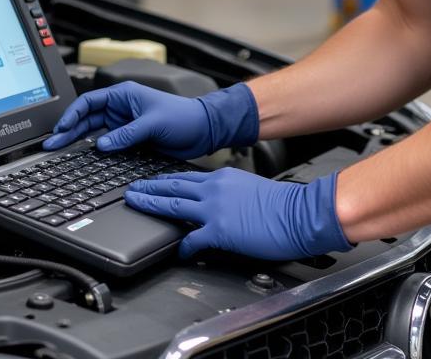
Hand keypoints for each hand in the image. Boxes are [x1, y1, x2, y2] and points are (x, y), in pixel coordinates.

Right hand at [42, 81, 257, 159]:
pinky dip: (95, 150)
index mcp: (124, 95)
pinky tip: (83, 157)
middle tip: (52, 144)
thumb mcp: (153, 123)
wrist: (203, 130)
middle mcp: (122, 108)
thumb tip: (102, 145)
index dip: (72, 114)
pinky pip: (107, 143)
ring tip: (60, 150)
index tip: (60, 129)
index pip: (89, 102)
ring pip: (94, 132)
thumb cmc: (184, 116)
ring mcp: (125, 124)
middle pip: (87, 118)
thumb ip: (127, 134)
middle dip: (69, 130)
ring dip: (78, 140)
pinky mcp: (130, 138)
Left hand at [124, 168, 351, 259]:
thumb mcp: (248, 189)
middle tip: (132, 189)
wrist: (298, 212)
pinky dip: (183, 247)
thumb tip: (216, 205)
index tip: (153, 182)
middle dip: (150, 188)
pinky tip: (179, 252)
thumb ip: (228, 193)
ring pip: (174, 205)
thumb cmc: (281, 205)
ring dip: (152, 204)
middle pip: (173, 187)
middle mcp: (215, 189)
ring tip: (137, 204)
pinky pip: (193, 239)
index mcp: (222, 178)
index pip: (186, 178)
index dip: (166, 181)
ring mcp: (215, 209)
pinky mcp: (220, 231)